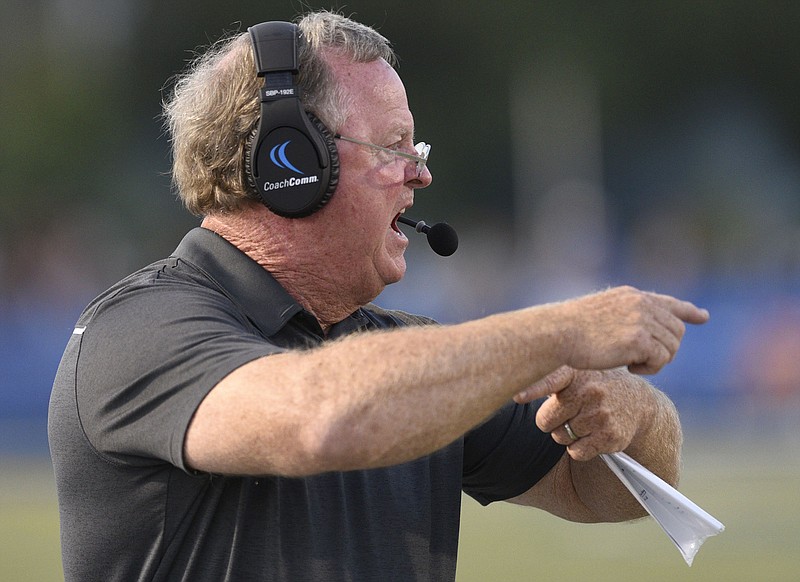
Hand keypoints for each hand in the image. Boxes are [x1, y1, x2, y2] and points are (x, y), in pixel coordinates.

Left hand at [514, 366, 654, 460]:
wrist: (637, 402)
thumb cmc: (594, 387)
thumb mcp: (576, 374)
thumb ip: (549, 379)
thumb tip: (514, 391)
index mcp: (576, 373)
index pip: (550, 380)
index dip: (531, 389)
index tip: (516, 396)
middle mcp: (589, 391)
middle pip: (545, 421)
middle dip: (551, 422)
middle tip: (567, 414)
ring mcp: (601, 413)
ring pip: (560, 438)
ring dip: (566, 435)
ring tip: (583, 421)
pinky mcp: (610, 436)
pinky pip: (576, 452)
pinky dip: (579, 449)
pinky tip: (592, 435)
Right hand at [555, 286, 708, 374]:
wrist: (559, 333)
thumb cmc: (570, 330)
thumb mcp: (602, 314)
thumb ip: (625, 317)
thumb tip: (643, 335)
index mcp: (632, 296)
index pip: (668, 302)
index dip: (688, 311)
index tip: (702, 317)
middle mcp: (641, 304)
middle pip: (676, 331)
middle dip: (665, 349)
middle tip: (642, 361)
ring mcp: (642, 319)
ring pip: (672, 347)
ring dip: (656, 361)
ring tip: (632, 364)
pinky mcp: (639, 339)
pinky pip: (662, 359)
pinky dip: (650, 368)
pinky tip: (630, 367)